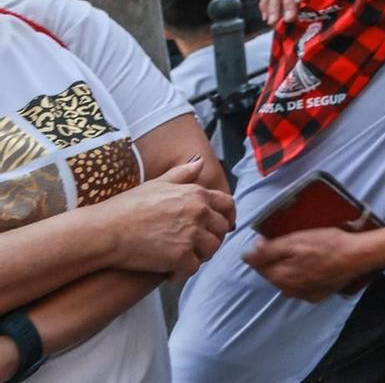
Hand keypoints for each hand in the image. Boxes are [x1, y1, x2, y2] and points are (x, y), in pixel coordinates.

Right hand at [98, 157, 235, 277]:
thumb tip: (199, 162)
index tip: (221, 226)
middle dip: (212, 238)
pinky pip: (192, 268)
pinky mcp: (181, 257)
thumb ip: (183, 174)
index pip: (227, 205)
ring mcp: (191, 235)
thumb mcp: (157, 183)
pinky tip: (171, 272)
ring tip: (184, 258)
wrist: (105, 230)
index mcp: (196, 194)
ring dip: (200, 256)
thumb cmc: (127, 206)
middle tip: (197, 246)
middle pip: (221, 230)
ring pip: (210, 250)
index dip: (227, 217)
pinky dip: (183, 272)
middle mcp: (199, 213)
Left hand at [243, 227, 373, 301]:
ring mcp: (303, 294)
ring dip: (291, 268)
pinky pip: (302, 285)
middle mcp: (288, 290)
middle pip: (273, 272)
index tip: (275, 237)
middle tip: (294, 243)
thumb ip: (269, 249)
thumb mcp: (295, 240)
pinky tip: (315, 265)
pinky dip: (304, 276)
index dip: (263, 249)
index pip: (257, 264)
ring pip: (288, 279)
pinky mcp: (317, 295)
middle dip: (277, 259)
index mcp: (279, 276)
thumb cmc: (327, 244)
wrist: (357, 256)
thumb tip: (247, 254)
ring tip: (307, 253)